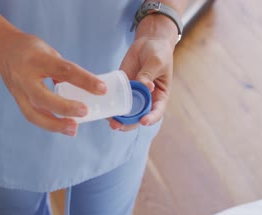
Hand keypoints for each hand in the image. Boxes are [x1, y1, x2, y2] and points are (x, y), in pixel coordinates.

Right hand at [0, 32, 106, 135]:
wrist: (2, 49)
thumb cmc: (30, 49)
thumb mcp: (49, 52)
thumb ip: (64, 70)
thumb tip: (85, 87)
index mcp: (37, 59)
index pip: (64, 70)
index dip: (84, 80)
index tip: (101, 89)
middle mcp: (25, 77)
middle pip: (43, 97)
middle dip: (65, 108)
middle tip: (84, 112)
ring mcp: (18, 91)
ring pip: (34, 114)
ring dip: (54, 124)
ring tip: (73, 129)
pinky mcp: (17, 101)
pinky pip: (32, 116)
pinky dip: (48, 124)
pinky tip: (62, 127)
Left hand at [110, 15, 175, 131]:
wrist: (148, 42)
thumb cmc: (158, 53)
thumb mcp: (156, 62)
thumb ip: (148, 74)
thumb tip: (143, 86)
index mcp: (159, 96)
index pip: (157, 112)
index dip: (151, 119)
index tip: (143, 121)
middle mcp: (146, 99)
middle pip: (138, 117)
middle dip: (128, 124)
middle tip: (118, 126)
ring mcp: (133, 94)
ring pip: (125, 112)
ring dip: (116, 118)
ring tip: (109, 121)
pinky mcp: (122, 88)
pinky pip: (115, 99)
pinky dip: (109, 104)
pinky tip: (102, 107)